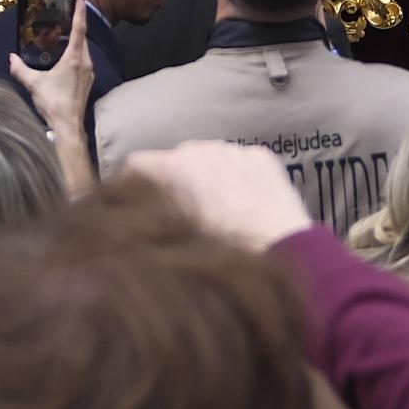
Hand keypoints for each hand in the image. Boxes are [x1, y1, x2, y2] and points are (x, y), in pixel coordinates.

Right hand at [2, 1, 98, 136]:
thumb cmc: (54, 103)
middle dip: (76, 23)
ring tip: (64, 32)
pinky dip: (76, 53)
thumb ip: (20, 69)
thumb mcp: (33, 84)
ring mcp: (89, 72)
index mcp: (75, 58)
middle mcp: (85, 62)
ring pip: (84, 49)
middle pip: (83, 37)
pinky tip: (65, 56)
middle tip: (67, 12)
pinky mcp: (87, 81)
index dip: (80, 10)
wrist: (68, 126)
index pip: (79, 28)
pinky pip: (83, 60)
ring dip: (76, 39)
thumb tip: (10, 57)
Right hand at [128, 140, 315, 252]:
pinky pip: (238, 162)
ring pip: (207, 159)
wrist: (281, 252)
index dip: (129, 189)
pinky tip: (245, 207)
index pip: (133, 167)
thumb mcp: (169, 250)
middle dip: (172, 184)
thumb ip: (144, 229)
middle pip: (172, 161)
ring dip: (205, 178)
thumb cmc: (220, 258)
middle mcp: (196, 150)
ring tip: (217, 213)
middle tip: (181, 217)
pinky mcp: (260, 156)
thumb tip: (128, 228)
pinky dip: (236, 178)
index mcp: (168, 171)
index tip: (132, 208)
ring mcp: (231, 150)